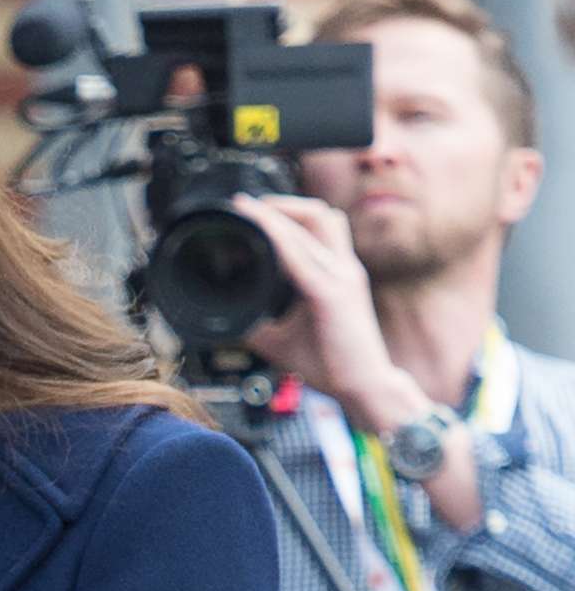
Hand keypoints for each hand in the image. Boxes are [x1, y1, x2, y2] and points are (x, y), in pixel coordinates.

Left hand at [231, 194, 413, 424]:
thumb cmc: (330, 362)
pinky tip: (260, 231)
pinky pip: (303, 257)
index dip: (289, 212)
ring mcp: (342, 278)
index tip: (254, 209)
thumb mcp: (283, 337)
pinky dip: (279, 239)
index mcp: (337, 273)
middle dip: (283, 203)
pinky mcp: (333, 295)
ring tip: (249, 209)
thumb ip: (259, 321)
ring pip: (315, 224)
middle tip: (246, 205)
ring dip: (280, 212)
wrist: (364, 387)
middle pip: (320, 214)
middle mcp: (343, 268)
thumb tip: (225, 319)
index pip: (318, 228)